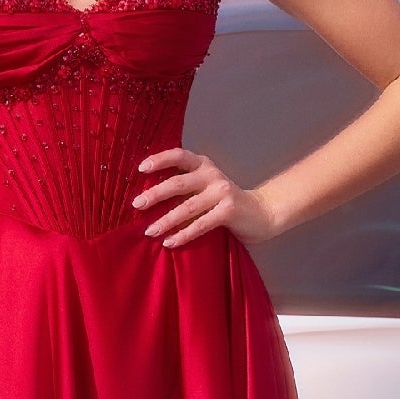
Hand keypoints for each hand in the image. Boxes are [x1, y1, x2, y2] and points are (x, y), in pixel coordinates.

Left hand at [132, 146, 278, 247]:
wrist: (262, 213)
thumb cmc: (225, 202)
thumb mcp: (206, 187)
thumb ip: (186, 186)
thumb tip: (148, 197)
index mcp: (204, 165)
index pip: (179, 156)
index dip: (160, 160)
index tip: (140, 169)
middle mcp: (212, 175)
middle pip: (178, 183)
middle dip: (155, 194)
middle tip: (137, 205)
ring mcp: (222, 192)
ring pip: (187, 207)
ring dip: (166, 220)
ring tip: (149, 231)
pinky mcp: (228, 211)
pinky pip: (200, 224)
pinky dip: (183, 234)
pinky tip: (169, 242)